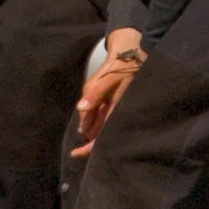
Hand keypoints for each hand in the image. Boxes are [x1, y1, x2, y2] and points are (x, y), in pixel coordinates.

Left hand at [71, 28, 143, 155]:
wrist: (132, 54)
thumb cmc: (120, 67)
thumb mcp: (106, 80)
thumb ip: (94, 95)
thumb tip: (81, 108)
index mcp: (117, 110)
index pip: (102, 135)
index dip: (90, 147)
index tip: (76, 153)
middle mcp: (118, 112)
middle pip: (102, 134)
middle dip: (89, 138)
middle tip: (78, 137)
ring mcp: (116, 108)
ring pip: (101, 126)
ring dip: (91, 126)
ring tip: (85, 119)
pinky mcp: (115, 104)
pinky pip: (104, 117)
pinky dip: (95, 118)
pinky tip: (90, 113)